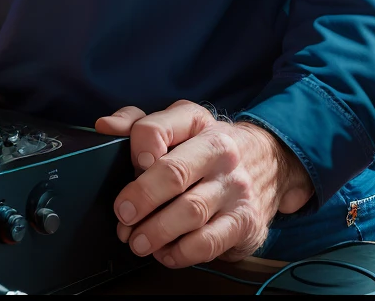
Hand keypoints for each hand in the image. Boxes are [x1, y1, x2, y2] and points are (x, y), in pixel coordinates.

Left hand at [95, 101, 313, 265]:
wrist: (270, 163)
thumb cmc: (208, 147)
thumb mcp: (179, 125)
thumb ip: (139, 124)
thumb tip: (104, 127)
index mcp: (196, 121)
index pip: (157, 128)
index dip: (136, 150)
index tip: (128, 169)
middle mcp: (220, 150)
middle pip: (173, 173)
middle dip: (140, 198)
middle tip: (123, 215)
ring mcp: (235, 187)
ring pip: (189, 212)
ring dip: (155, 231)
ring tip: (137, 241)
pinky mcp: (245, 220)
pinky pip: (208, 242)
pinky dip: (180, 252)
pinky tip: (165, 252)